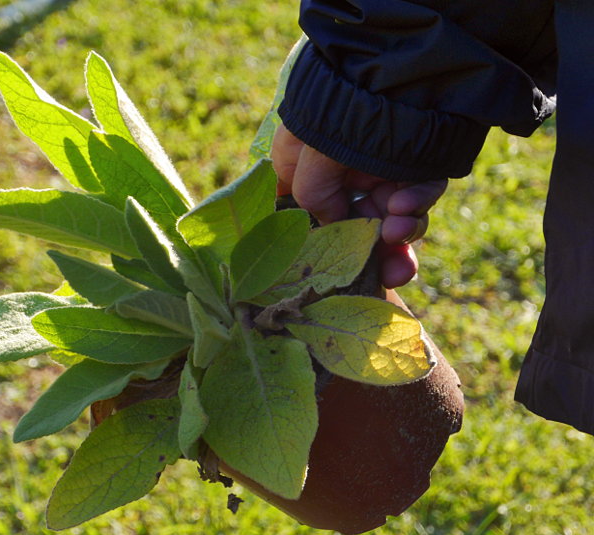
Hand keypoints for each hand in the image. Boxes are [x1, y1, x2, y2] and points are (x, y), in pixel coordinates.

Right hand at [271, 124, 446, 287]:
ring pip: (394, 218)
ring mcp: (380, 168)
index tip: (344, 273)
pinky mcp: (416, 163)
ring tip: (397, 231)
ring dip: (399, 232)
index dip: (330, 249)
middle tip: (389, 272)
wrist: (393, 68)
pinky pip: (420, 195)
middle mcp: (343, 174)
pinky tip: (405, 203)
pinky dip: (417, 204)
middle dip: (375, 253)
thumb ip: (313, 199)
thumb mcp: (306, 161)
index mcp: (307, 172)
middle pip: (359, 228)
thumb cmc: (335, 111)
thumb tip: (335, 227)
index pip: (313, 220)